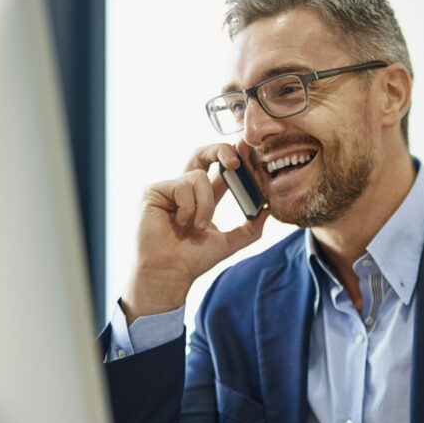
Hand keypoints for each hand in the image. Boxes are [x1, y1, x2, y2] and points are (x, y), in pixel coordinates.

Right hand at [121, 143, 268, 324]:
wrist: (170, 272)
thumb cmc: (193, 259)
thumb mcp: (229, 241)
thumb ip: (250, 227)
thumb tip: (268, 209)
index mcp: (202, 198)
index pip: (220, 170)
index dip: (234, 158)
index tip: (250, 152)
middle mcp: (185, 189)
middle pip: (203, 154)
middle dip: (221, 150)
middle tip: (237, 162)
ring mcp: (169, 188)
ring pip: (199, 177)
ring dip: (205, 205)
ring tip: (197, 227)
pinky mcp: (154, 190)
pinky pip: (183, 185)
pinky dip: (189, 207)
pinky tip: (179, 223)